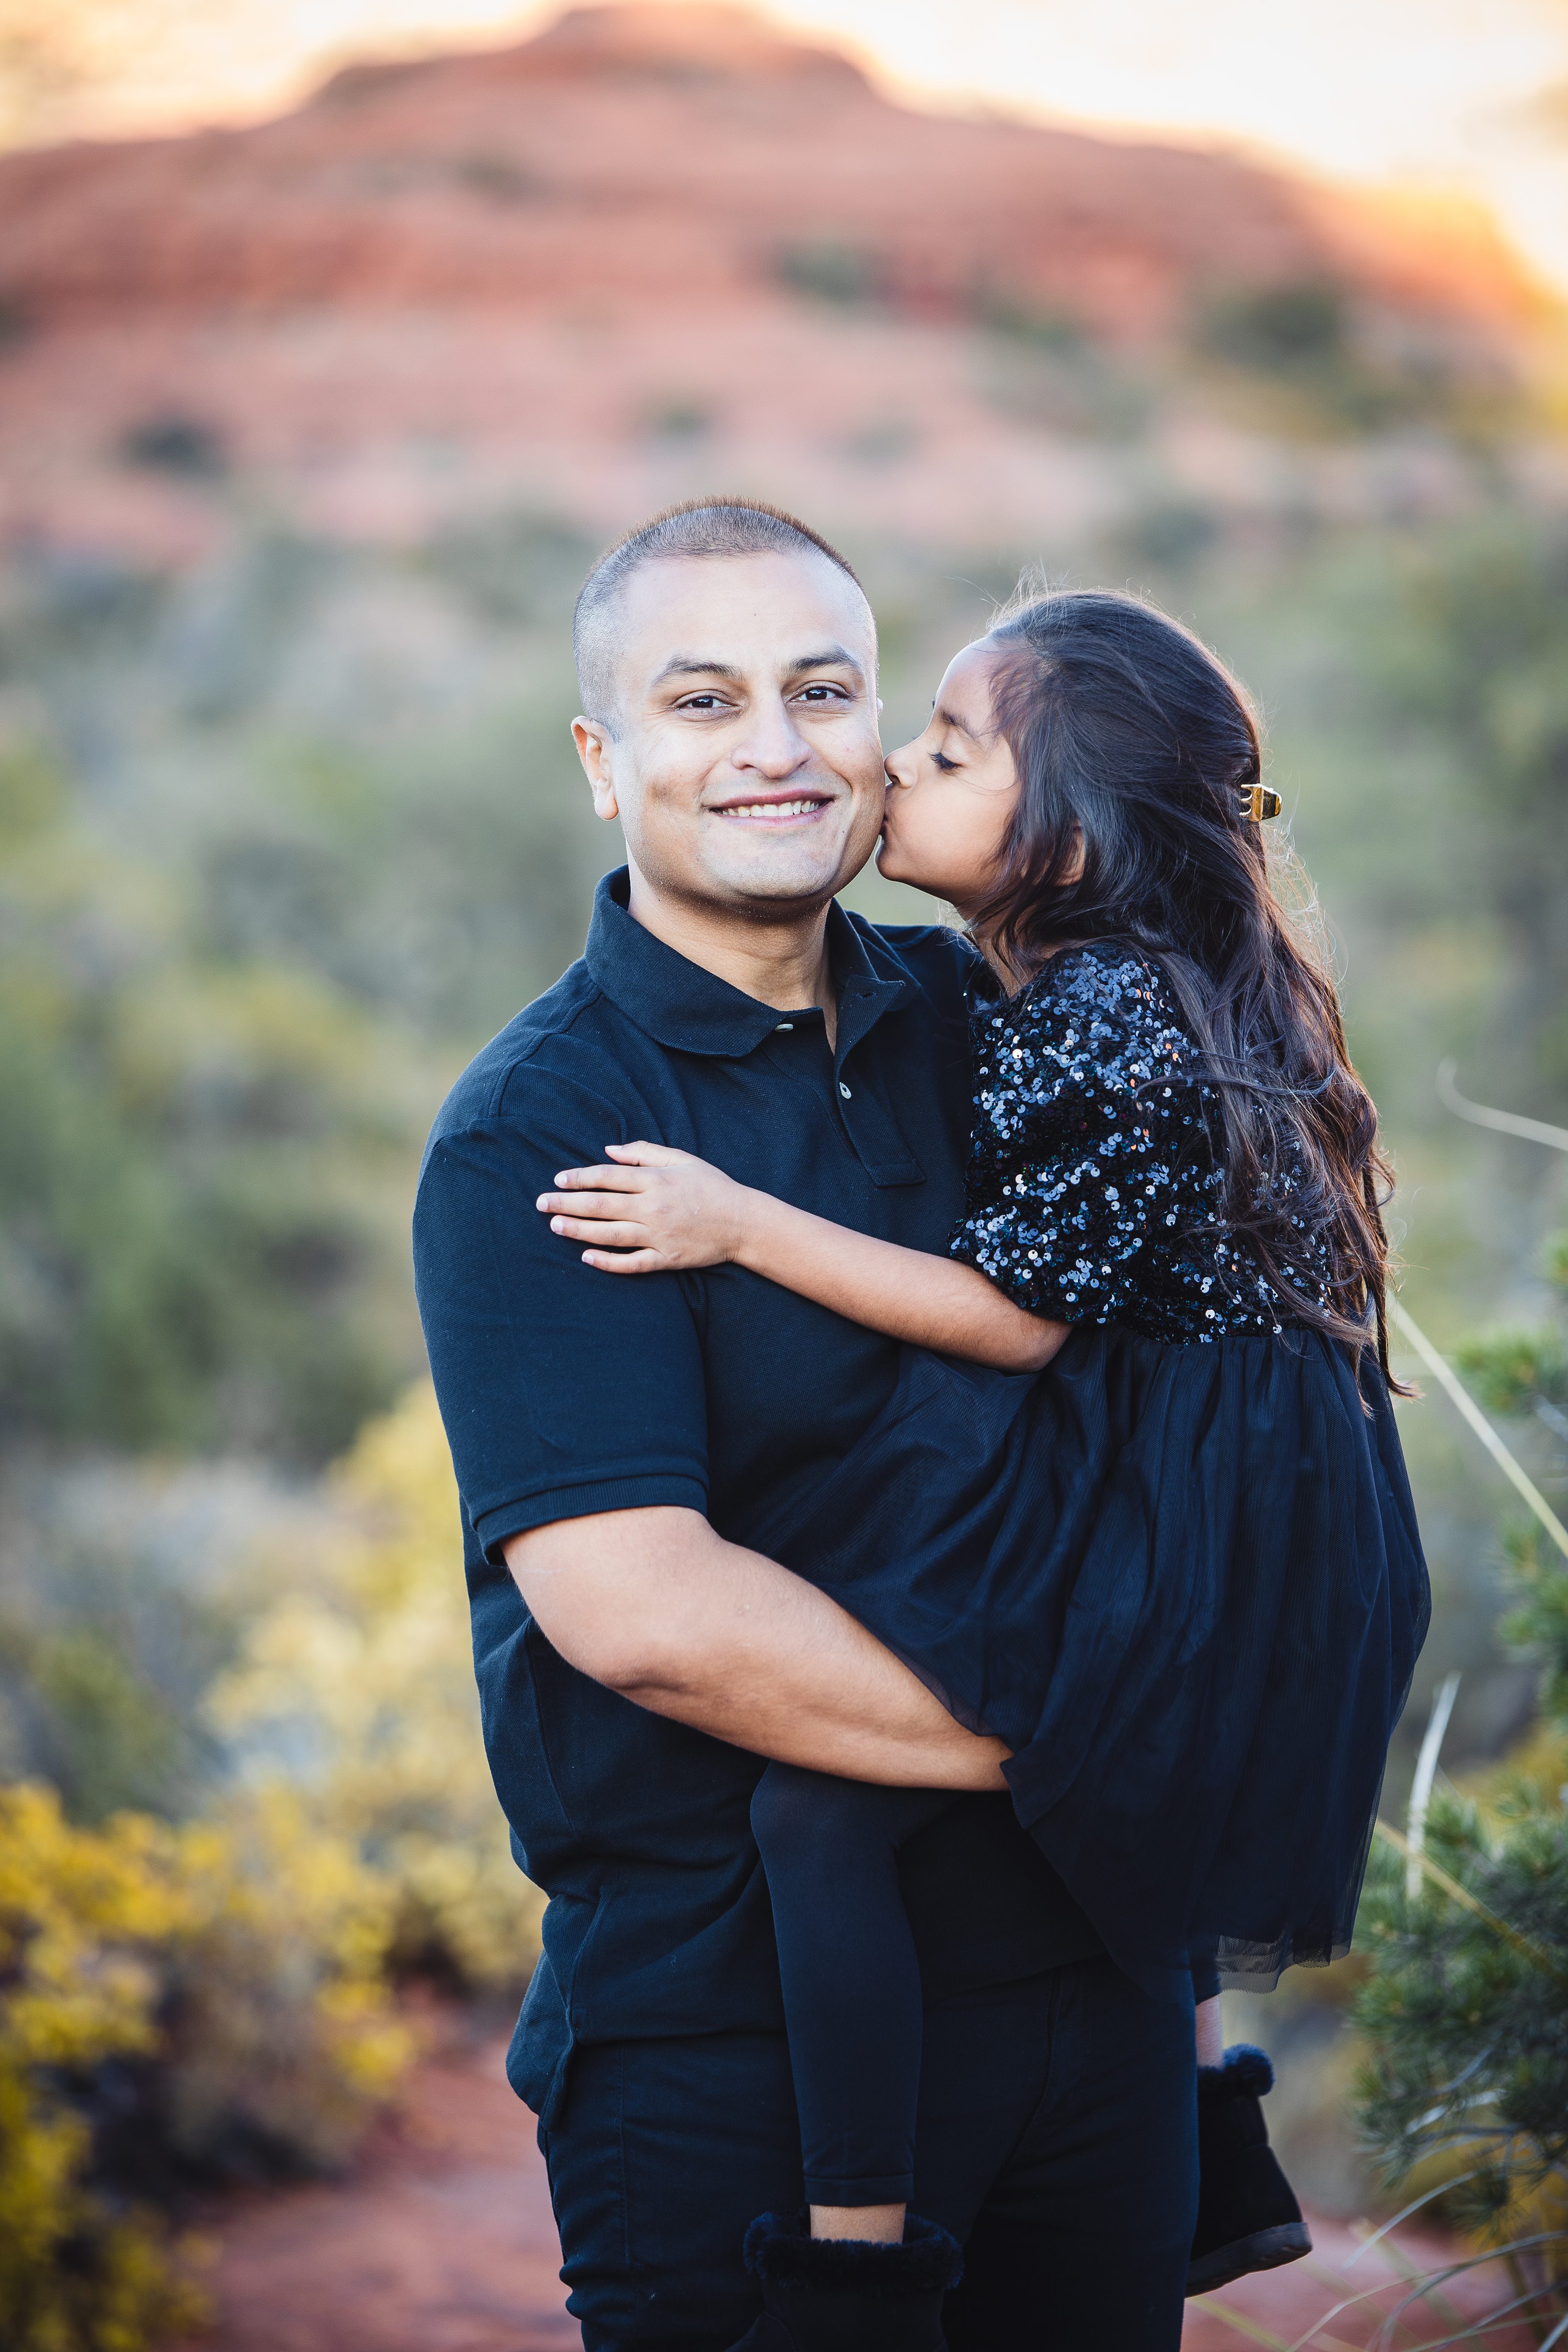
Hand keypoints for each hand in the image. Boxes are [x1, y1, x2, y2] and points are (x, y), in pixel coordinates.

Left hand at [537, 1142, 756, 1273]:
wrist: (743, 1222)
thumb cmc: (711, 1187)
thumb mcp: (681, 1159)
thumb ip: (643, 1152)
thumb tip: (607, 1151)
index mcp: (656, 1180)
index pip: (608, 1177)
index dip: (579, 1177)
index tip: (558, 1179)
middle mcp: (653, 1208)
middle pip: (600, 1205)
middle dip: (567, 1204)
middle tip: (541, 1204)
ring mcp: (658, 1236)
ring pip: (609, 1234)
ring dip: (578, 1230)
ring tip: (555, 1227)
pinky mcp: (666, 1260)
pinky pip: (631, 1263)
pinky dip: (607, 1262)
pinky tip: (586, 1257)